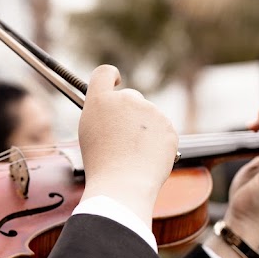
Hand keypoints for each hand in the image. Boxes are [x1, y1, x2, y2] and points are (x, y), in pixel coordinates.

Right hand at [79, 65, 178, 227]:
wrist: (123, 184)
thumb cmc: (101, 164)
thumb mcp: (89, 132)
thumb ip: (102, 112)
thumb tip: (116, 108)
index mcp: (100, 100)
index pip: (104, 72)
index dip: (111, 77)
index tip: (116, 83)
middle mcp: (126, 99)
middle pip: (130, 98)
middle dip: (129, 113)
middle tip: (121, 139)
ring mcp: (150, 111)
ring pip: (148, 116)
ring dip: (143, 130)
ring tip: (132, 154)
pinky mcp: (168, 127)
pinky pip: (162, 130)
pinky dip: (156, 142)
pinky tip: (146, 158)